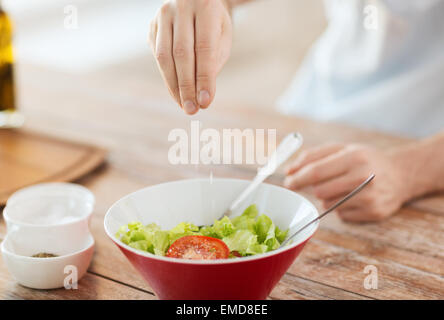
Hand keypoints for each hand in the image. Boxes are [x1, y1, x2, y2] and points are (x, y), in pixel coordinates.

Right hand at [149, 0, 232, 114]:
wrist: (197, 0)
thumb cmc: (215, 24)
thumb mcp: (223, 38)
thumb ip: (213, 63)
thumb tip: (201, 96)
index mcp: (205, 6)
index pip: (204, 48)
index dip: (204, 78)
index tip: (206, 102)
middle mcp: (181, 6)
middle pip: (181, 53)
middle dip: (187, 86)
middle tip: (192, 110)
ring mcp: (162, 15)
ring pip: (164, 56)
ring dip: (174, 86)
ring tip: (184, 105)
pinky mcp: (152, 25)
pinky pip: (157, 56)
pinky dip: (168, 77)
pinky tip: (177, 92)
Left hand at [284, 144, 409, 221]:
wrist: (400, 175)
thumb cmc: (364, 160)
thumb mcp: (342, 149)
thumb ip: (312, 156)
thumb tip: (289, 171)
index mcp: (355, 156)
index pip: (316, 171)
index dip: (297, 178)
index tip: (287, 182)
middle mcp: (364, 177)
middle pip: (320, 191)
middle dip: (313, 188)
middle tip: (316, 184)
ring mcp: (370, 197)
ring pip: (328, 204)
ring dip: (327, 198)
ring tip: (342, 187)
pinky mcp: (374, 213)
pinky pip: (341, 215)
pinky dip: (340, 208)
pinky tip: (353, 198)